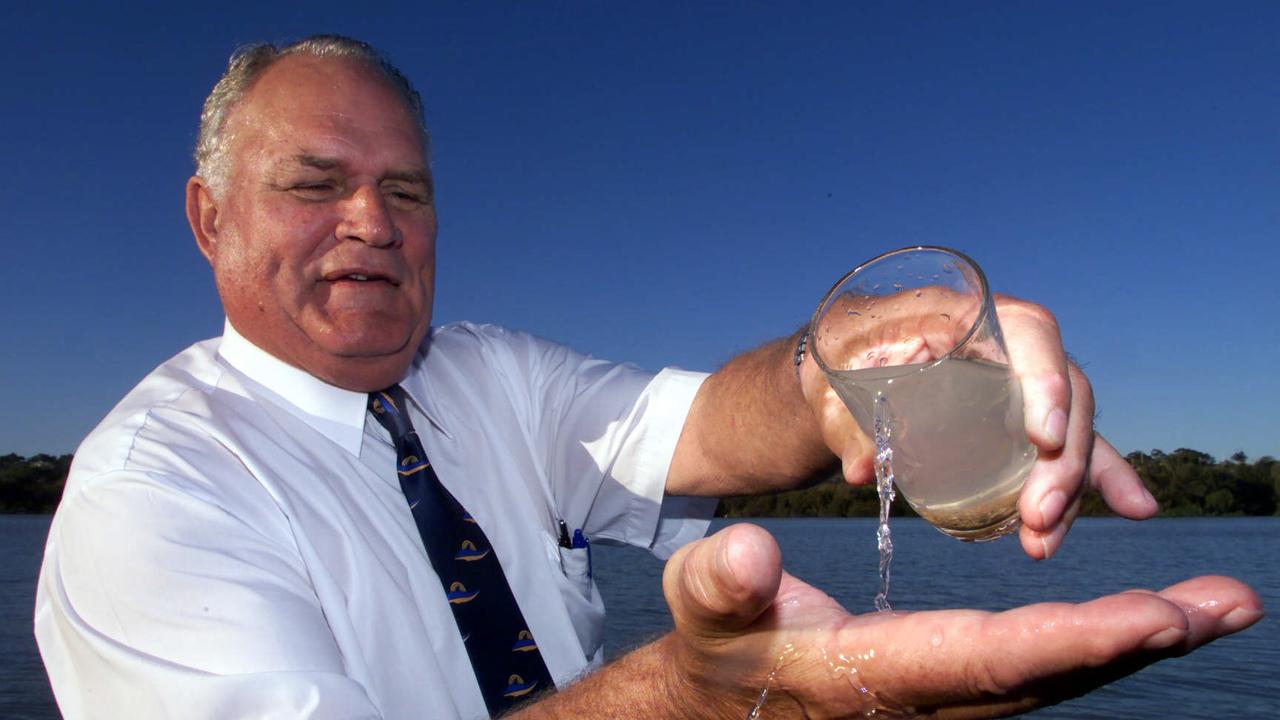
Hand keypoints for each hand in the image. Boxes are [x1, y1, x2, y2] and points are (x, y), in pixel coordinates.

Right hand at [662, 524, 1262, 719]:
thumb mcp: (704, 603)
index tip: (1153, 616)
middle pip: (1051, 676)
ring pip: (1057, 675)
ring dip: (1140, 643)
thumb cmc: (722, 642)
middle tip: (1228, 605)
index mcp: (877, 674)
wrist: (728, 698)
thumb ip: (723, 578)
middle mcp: (929, 699)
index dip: (1073, 642)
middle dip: (1141, 643)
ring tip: (1216, 606)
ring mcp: (948, 700)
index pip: (988, 660)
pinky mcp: (956, 687)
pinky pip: (1041, 669)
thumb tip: (757, 550)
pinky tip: (1148, 622)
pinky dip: (1101, 645)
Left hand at [798, 293, 1154, 558]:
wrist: (840, 370)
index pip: (1030, 331)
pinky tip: (1135, 508)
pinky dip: (1098, 480)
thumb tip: (860, 470)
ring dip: (1072, 491)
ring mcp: (1020, 386)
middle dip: (1063, 461)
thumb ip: (845, 417)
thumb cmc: (838, 359)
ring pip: (1071, 430)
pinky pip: (1067, 448)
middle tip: (1037, 517)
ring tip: (1043, 543)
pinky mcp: (1021, 423)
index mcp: (966, 312)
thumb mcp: (834, 378)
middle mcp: (1007, 345)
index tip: (1043, 437)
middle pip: (1063, 392)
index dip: (1047, 378)